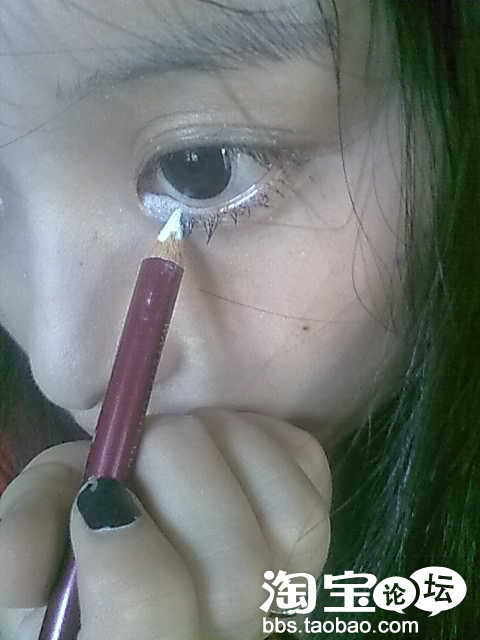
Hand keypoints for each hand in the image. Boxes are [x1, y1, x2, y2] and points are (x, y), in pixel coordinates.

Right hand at [0, 409, 330, 638]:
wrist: (164, 571)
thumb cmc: (87, 566)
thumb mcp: (34, 553)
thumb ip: (26, 531)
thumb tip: (90, 506)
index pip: (151, 616)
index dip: (121, 546)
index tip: (95, 496)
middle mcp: (234, 639)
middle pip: (235, 567)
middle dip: (171, 471)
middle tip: (137, 452)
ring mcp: (289, 591)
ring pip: (286, 515)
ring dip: (220, 445)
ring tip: (179, 443)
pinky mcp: (315, 534)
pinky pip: (305, 465)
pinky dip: (262, 436)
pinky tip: (225, 445)